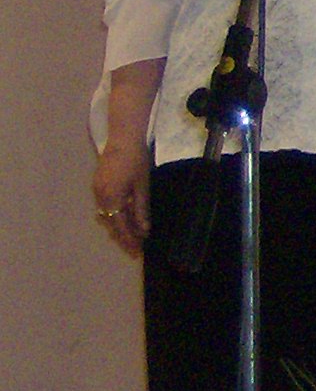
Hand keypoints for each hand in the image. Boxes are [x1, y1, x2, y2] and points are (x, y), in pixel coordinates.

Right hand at [91, 143, 151, 257]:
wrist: (123, 139)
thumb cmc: (136, 160)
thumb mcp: (142, 187)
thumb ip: (141, 209)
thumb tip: (144, 230)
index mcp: (111, 197)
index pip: (119, 226)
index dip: (128, 239)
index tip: (136, 251)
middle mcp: (100, 196)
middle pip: (111, 223)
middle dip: (123, 236)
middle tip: (135, 249)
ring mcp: (96, 190)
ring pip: (107, 215)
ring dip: (118, 226)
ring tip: (131, 237)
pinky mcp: (97, 184)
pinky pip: (105, 205)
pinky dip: (114, 214)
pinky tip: (124, 218)